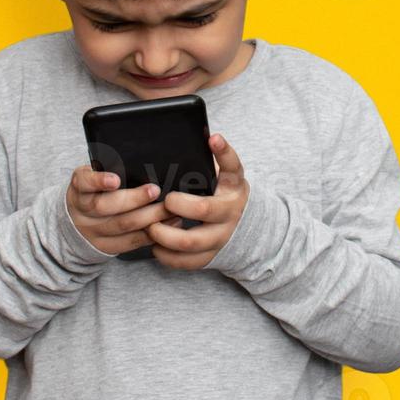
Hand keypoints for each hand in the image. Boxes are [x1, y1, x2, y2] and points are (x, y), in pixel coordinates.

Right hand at [65, 165, 170, 255]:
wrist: (76, 221)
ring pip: (122, 226)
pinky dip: (151, 233)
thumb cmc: (95, 191)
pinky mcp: (105, 246)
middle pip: (106, 206)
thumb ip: (110, 170)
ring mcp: (92, 231)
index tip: (116, 179)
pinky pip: (129, 242)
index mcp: (79, 188)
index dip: (99, 181)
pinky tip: (168, 224)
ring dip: (149, 217)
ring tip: (169, 208)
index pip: (84, 182)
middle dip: (134, 199)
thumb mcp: (93, 177)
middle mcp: (82, 211)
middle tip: (155, 190)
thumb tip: (142, 162)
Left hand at [147, 133, 248, 269]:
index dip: (224, 152)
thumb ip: (218, 160)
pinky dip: (166, 256)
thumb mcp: (229, 177)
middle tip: (162, 201)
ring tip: (150, 226)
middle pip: (202, 210)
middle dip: (175, 206)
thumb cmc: (227, 195)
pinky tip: (155, 245)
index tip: (213, 138)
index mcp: (232, 188)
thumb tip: (205, 137)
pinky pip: (186, 262)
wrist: (248, 229)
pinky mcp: (210, 257)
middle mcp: (229, 214)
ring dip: (164, 235)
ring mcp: (220, 238)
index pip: (232, 167)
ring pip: (189, 243)